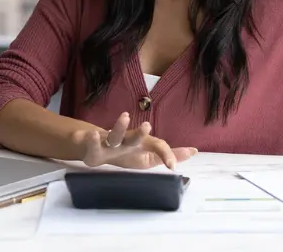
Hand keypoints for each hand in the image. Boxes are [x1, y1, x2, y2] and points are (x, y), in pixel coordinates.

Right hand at [71, 112, 196, 169]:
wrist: (94, 146)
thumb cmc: (125, 152)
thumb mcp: (148, 157)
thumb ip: (169, 154)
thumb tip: (193, 151)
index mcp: (140, 144)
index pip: (156, 146)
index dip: (166, 154)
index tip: (172, 167)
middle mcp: (126, 140)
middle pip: (135, 137)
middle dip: (141, 133)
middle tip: (148, 126)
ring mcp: (108, 141)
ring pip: (114, 134)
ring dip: (119, 126)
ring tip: (125, 116)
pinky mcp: (91, 145)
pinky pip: (89, 143)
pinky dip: (89, 139)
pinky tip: (91, 134)